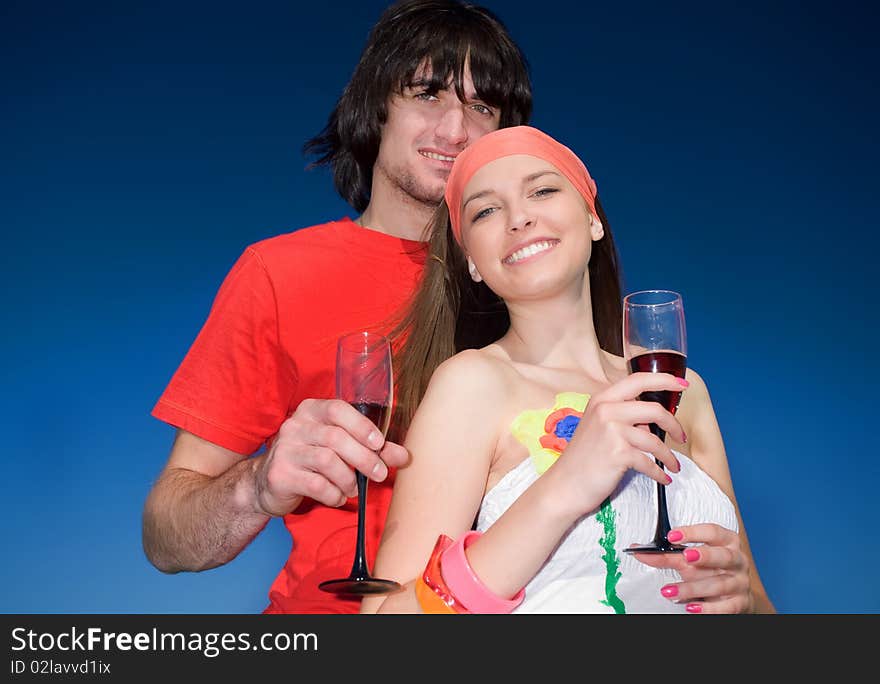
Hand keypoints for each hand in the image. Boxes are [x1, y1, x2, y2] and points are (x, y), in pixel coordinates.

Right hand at [253, 398, 408, 515]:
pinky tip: (338, 497)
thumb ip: (370, 448)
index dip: (361, 425)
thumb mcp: (339, 448)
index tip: (379, 443)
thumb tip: (404, 456)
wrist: (267, 483)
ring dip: (348, 479)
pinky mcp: (280, 475)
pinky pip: (316, 485)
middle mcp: (295, 426)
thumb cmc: (311, 460)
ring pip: (327, 461)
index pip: (337, 409)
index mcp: (311, 411)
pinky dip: (334, 494)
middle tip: (379, 474)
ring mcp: (285, 450)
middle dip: (363, 458)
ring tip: (354, 488)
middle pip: (335, 438)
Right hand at [550, 372, 687, 517]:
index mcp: (602, 399)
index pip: (638, 380)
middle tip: (681, 437)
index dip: (664, 380)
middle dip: (674, 425)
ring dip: (669, 456)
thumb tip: (651, 422)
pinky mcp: (618, 453)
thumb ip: (623, 417)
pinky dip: (660, 472)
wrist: (564, 485)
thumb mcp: (598, 427)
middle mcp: (606, 410)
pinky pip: (649, 461)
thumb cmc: (583, 459)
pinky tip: (663, 478)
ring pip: (655, 439)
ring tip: (673, 466)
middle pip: (654, 409)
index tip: (682, 384)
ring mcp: (612, 431)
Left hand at [633, 523, 752, 613]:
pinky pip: (726, 606)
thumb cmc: (709, 568)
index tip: (672, 535)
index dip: (693, 532)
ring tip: (669, 591)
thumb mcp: (688, 559)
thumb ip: (666, 555)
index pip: (713, 532)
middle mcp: (736, 560)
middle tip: (685, 557)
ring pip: (718, 584)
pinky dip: (707, 608)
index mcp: (726, 542)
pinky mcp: (739, 602)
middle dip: (705, 556)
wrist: (733, 593)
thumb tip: (638, 550)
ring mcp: (739, 582)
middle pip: (723, 556)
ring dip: (692, 588)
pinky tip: (691, 607)